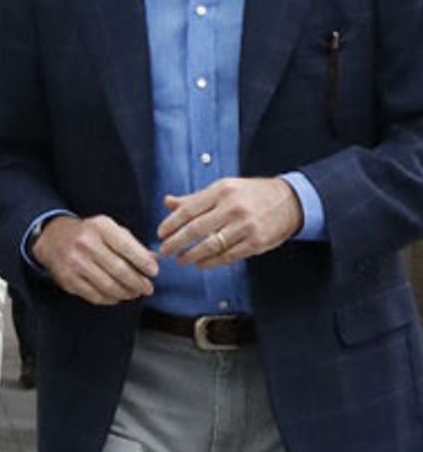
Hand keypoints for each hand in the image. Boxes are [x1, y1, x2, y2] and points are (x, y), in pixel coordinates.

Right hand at [31, 215, 157, 305]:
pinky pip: (95, 295)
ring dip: (126, 293)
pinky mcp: (68, 280)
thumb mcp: (109, 230)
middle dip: (138, 282)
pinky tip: (118, 296)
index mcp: (99, 227)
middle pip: (119, 270)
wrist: (52, 238)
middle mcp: (86, 243)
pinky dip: (111, 299)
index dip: (143, 262)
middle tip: (148, 288)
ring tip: (134, 293)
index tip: (154, 272)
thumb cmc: (88, 234)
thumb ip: (131, 243)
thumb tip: (153, 259)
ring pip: (109, 285)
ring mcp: (75, 263)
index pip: (127, 247)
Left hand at [157, 177, 302, 267]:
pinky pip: (228, 256)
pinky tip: (201, 263)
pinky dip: (211, 262)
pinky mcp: (256, 242)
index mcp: (222, 190)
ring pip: (210, 245)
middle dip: (176, 243)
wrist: (289, 201)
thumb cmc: (250, 194)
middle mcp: (233, 207)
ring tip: (181, 259)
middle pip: (196, 229)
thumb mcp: (223, 188)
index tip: (161, 233)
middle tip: (164, 250)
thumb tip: (168, 202)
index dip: (171, 223)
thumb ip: (195, 198)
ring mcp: (246, 226)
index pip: (188, 209)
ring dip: (191, 255)